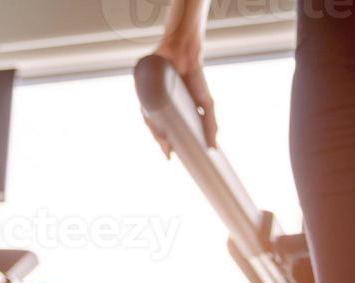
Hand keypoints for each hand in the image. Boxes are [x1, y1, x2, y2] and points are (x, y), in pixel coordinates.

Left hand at [145, 38, 217, 156]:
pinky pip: (142, 102)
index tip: (171, 156)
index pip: (166, 129)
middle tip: (168, 152)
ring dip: (154, 130)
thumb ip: (210, 126)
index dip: (167, 143)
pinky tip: (153, 122)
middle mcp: (157, 104)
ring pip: (147, 115)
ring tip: (164, 140)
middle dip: (160, 140)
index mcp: (170, 110)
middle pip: (155, 125)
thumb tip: (213, 148)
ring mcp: (149, 95)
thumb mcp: (206, 106)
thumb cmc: (196, 79)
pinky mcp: (143, 84)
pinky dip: (146, 114)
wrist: (188, 54)